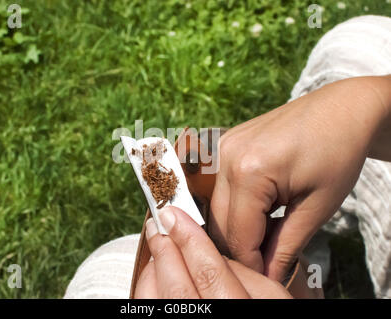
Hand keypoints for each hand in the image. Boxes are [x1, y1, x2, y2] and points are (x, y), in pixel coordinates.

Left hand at [134, 206, 291, 298]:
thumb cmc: (267, 316)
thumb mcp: (273, 297)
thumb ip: (244, 272)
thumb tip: (210, 250)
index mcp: (239, 311)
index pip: (209, 274)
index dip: (188, 240)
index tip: (174, 216)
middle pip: (178, 288)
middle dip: (165, 251)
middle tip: (158, 225)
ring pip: (157, 302)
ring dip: (154, 269)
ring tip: (158, 247)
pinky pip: (151, 310)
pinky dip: (149, 289)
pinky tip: (156, 274)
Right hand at [210, 75, 390, 280]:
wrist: (341, 109)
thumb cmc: (338, 153)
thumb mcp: (317, 207)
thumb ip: (286, 246)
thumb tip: (268, 276)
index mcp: (249, 172)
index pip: (237, 236)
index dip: (253, 264)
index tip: (269, 277)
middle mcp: (224, 157)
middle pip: (218, 224)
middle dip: (242, 247)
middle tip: (271, 257)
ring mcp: (220, 148)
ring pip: (215, 207)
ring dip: (237, 227)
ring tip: (270, 231)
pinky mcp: (223, 145)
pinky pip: (219, 187)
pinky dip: (235, 206)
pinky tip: (260, 209)